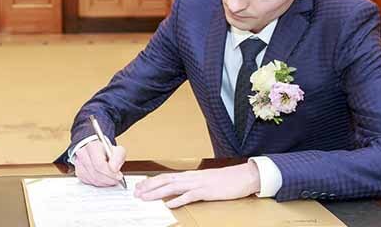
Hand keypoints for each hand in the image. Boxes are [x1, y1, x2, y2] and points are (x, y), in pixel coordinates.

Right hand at [72, 140, 125, 186]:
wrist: (95, 149)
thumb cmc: (106, 149)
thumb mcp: (117, 149)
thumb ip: (118, 157)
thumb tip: (115, 169)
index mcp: (92, 145)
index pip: (99, 164)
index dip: (110, 173)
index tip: (118, 175)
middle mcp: (83, 153)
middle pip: (96, 173)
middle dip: (109, 179)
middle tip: (117, 179)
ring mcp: (78, 163)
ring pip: (92, 179)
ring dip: (104, 182)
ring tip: (112, 179)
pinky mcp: (78, 172)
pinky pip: (89, 182)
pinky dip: (98, 183)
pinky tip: (104, 179)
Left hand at [134, 161, 260, 207]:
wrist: (243, 176)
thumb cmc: (225, 180)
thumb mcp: (205, 181)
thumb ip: (192, 184)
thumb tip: (179, 190)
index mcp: (190, 175)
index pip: (166, 177)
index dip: (151, 181)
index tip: (140, 186)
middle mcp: (191, 177)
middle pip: (165, 180)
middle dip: (149, 186)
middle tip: (136, 192)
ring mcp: (198, 184)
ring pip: (172, 187)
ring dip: (157, 193)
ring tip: (145, 197)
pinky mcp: (206, 191)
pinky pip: (190, 196)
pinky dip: (178, 200)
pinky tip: (169, 204)